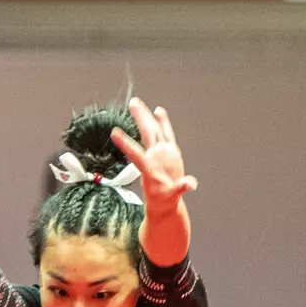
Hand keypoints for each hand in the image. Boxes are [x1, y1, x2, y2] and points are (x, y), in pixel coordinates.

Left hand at [111, 98, 198, 212]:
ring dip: (146, 117)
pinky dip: (163, 123)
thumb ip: (181, 188)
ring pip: (153, 131)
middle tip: (133, 103)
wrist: (165, 202)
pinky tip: (158, 112)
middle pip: (147, 134)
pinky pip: (165, 134)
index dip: (125, 144)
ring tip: (138, 103)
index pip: (136, 154)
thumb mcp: (172, 196)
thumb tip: (192, 183)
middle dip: (140, 118)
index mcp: (150, 168)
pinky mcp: (169, 152)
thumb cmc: (164, 201)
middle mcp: (154, 157)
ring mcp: (161, 153)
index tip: (113, 133)